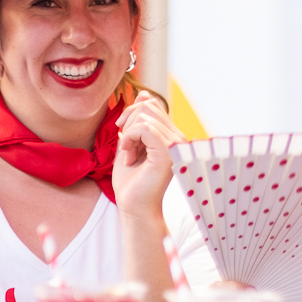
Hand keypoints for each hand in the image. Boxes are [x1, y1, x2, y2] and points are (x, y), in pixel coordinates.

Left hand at [112, 92, 184, 221]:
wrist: (133, 207)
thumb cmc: (131, 182)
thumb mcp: (129, 144)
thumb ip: (135, 122)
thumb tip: (143, 94)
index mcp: (171, 135)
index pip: (152, 104)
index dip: (132, 113)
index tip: (123, 136)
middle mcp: (178, 138)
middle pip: (148, 105)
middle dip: (128, 122)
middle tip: (124, 148)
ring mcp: (176, 145)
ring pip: (145, 115)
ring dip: (128, 134)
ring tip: (128, 156)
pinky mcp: (168, 152)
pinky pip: (144, 128)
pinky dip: (129, 139)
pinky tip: (128, 157)